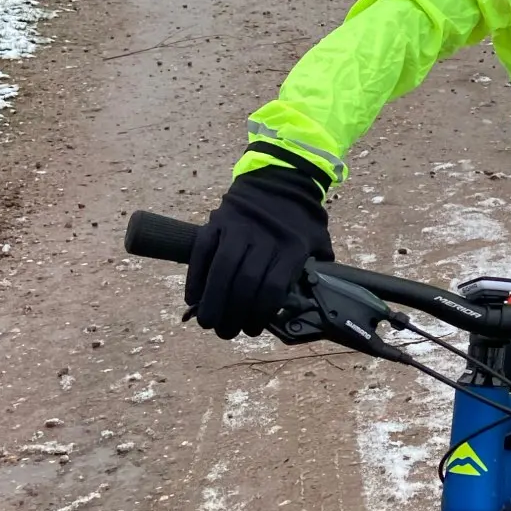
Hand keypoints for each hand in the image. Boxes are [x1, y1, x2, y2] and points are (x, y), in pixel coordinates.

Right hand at [185, 168, 332, 339]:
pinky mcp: (217, 222)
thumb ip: (313, 273)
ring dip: (211, 302)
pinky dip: (195, 278)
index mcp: (292, 248)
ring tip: (209, 322)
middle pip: (245, 284)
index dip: (260, 314)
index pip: (273, 289)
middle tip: (226, 332)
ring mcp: (238, 228)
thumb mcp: (317, 243)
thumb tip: (305, 308)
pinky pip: (202, 253)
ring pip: (222, 270)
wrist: (281, 178)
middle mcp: (264, 238)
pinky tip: (192, 298)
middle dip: (233, 314)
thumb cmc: (300, 220)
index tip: (252, 329)